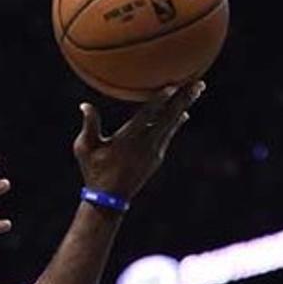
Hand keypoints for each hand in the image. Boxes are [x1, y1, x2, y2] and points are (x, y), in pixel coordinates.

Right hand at [74, 81, 204, 200]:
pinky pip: (168, 135)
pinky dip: (176, 122)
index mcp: (127, 141)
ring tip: (196, 91)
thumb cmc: (93, 171)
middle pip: (168, 118)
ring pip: (172, 125)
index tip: (172, 86)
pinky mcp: (157, 158)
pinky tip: (183, 113)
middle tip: (198, 84)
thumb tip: (85, 105)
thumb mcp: (84, 149)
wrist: (110, 200)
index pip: (146, 117)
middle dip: (183, 100)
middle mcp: (145, 145)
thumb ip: (89, 125)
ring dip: (184, 107)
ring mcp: (154, 152)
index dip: (160, 101)